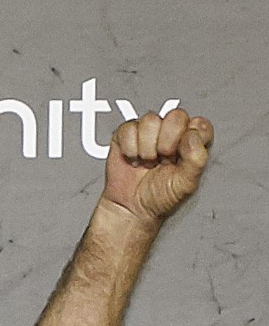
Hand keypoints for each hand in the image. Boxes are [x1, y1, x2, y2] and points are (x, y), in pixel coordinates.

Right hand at [100, 108, 212, 226]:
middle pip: (176, 116)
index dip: (188, 139)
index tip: (180, 157)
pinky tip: (134, 159)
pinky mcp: (127, 135)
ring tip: (148, 161)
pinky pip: (129, 128)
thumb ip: (197, 158)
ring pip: (151, 120)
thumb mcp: (187, 183)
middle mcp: (172, 134)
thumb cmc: (159, 198)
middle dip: (167, 141)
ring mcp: (149, 133)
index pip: (199, 124)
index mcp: (192, 143)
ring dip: (147, 147)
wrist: (131, 209)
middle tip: (163, 159)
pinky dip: (130, 148)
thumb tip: (192, 136)